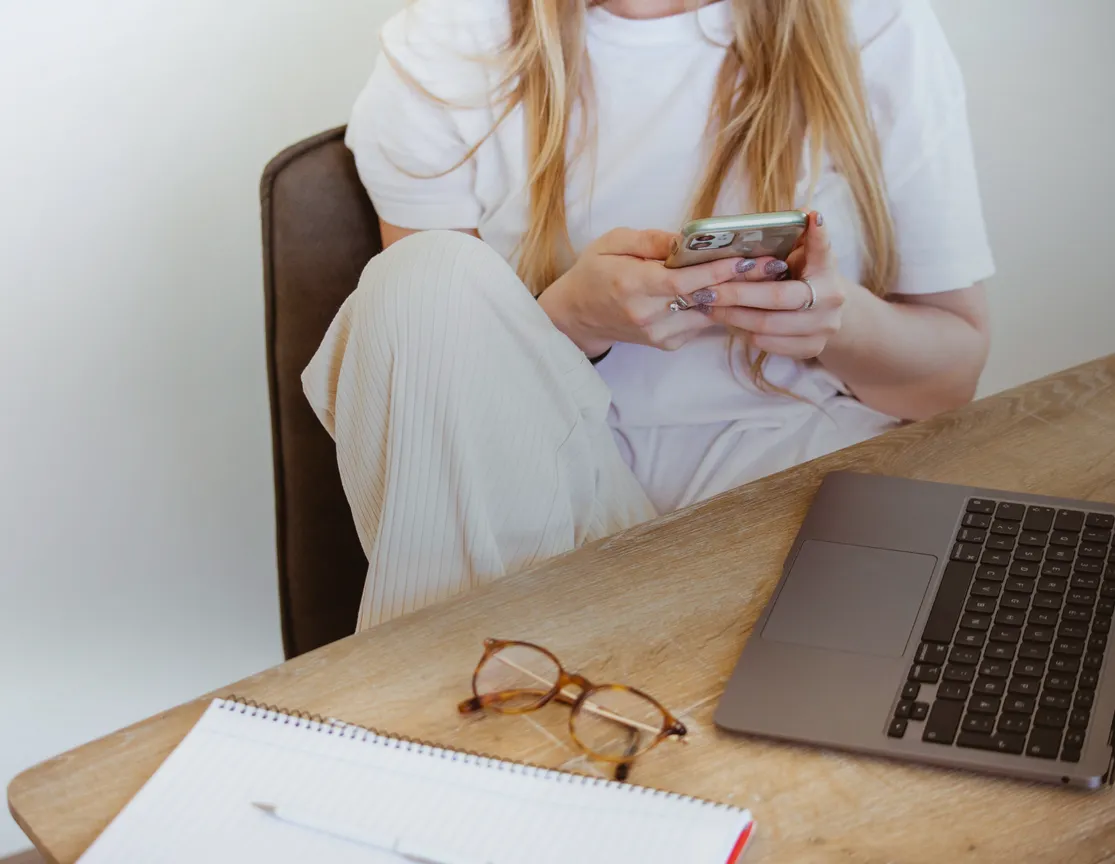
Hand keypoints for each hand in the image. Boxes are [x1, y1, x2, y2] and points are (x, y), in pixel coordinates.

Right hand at [538, 228, 779, 355]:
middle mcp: (647, 315)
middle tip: (774, 265)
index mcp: (631, 287)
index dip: (716, 272)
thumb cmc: (593, 273)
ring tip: (765, 275)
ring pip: (707, 314)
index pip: (682, 283)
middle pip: (702, 299)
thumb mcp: (611, 242)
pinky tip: (736, 291)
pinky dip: (718, 306)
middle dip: (740, 282)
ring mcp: (659, 334)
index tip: (746, 257)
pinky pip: (701, 323)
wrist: (578, 317)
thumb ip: (649, 241)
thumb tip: (685, 239)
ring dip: (735, 296)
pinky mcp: (667, 344)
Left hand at [698, 212, 846, 359]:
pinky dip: (742, 332)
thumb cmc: (803, 275)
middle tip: (705, 290)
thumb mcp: (803, 253)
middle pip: (777, 298)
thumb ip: (800, 236)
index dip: (818, 235)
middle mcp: (830, 300)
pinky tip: (726, 320)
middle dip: (736, 294)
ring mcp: (823, 328)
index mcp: (828, 270)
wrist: (825, 312)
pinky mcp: (811, 349)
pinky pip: (767, 343)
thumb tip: (805, 212)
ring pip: (767, 326)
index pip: (822, 249)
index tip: (812, 216)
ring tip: (707, 306)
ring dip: (732, 316)